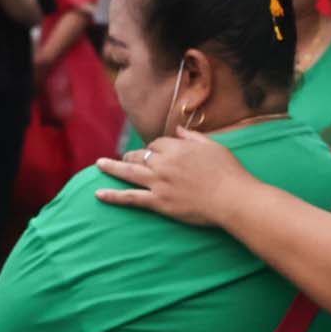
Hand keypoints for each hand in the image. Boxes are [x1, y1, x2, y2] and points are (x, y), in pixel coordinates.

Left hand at [94, 126, 264, 232]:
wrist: (232, 198)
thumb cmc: (229, 172)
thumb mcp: (213, 147)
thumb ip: (193, 137)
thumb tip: (179, 129)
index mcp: (177, 148)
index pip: (157, 143)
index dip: (155, 148)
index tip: (157, 152)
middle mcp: (164, 163)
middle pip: (140, 155)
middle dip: (133, 156)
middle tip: (126, 158)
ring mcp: (159, 183)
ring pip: (129, 172)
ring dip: (112, 167)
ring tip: (100, 164)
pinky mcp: (158, 202)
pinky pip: (130, 198)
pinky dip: (113, 196)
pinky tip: (98, 194)